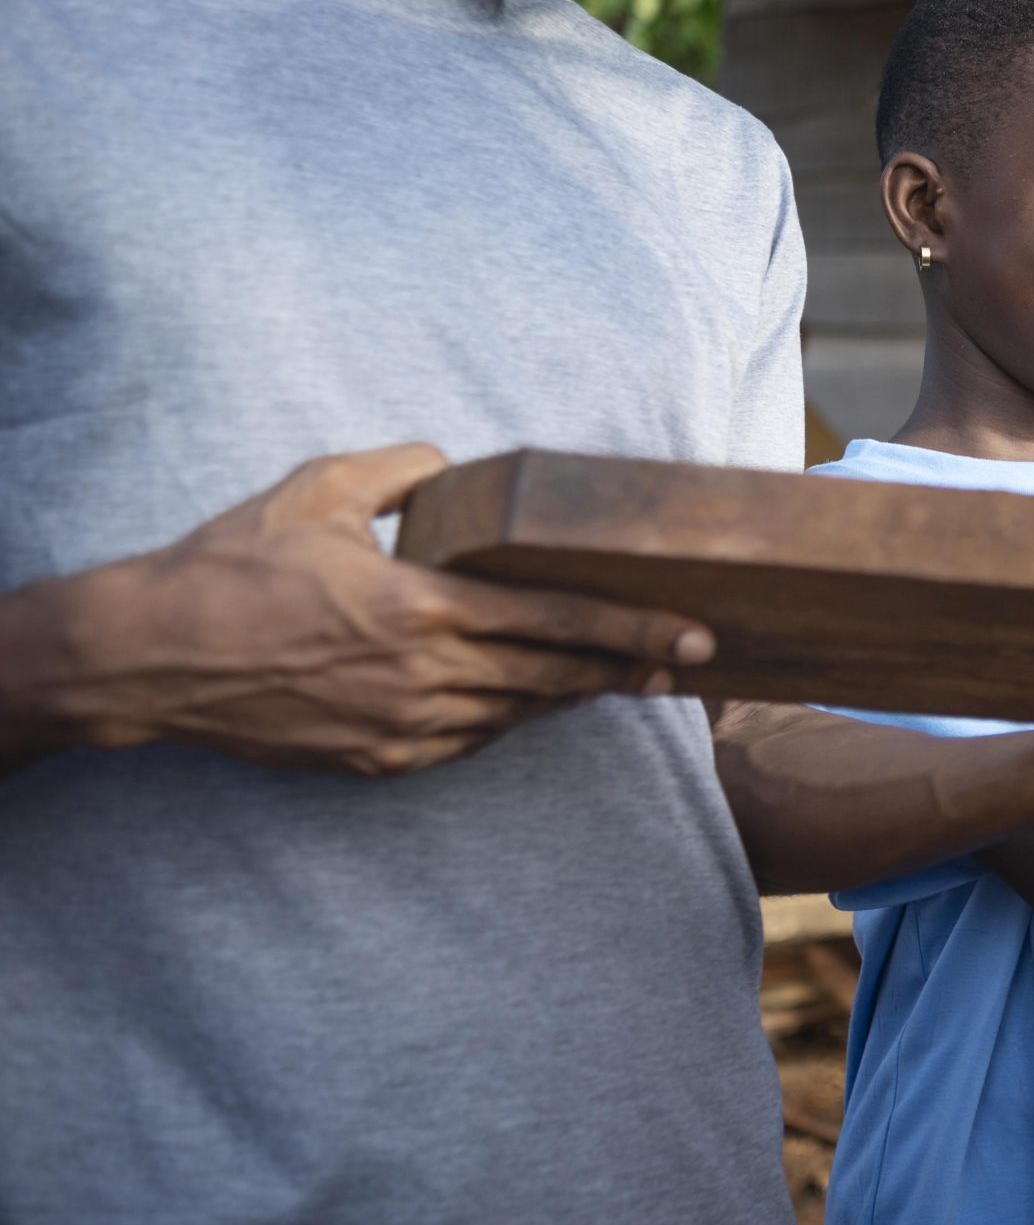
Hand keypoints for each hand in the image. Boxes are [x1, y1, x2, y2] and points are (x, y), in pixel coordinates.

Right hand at [27, 443, 716, 775]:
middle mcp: (425, 676)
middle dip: (631, 669)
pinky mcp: (382, 762)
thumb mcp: (318, 490)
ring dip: (575, 695)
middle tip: (691, 661)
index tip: (693, 632)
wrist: (149, 658)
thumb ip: (402, 468)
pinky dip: (509, 717)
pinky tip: (536, 698)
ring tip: (627, 675)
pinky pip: (470, 740)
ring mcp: (405, 728)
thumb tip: (454, 461)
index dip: (634, 630)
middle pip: (556, 678)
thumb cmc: (233, 565)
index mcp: (421, 607)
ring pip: (518, 713)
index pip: (557, 621)